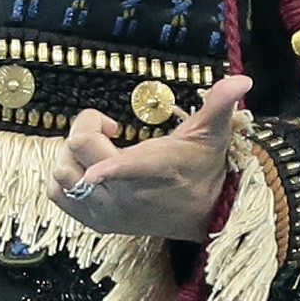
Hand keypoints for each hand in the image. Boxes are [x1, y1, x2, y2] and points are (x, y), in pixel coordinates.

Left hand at [51, 77, 251, 241]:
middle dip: (86, 128)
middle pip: (76, 150)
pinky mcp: (95, 221)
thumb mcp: (212, 133)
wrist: (203, 216)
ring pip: (60, 172)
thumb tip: (242, 79)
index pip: (125, 169)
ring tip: (96, 147)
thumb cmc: (204, 169)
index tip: (98, 166)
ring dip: (71, 153)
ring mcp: (107, 211)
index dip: (109, 168)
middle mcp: (125, 196)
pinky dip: (61, 176)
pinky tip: (84, 166)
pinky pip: (56, 194)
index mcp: (155, 170)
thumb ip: (220, 104)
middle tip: (108, 127)